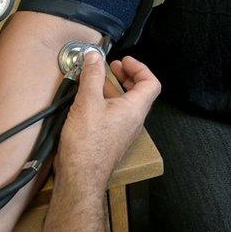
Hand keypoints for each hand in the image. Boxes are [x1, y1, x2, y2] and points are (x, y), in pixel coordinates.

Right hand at [54, 53, 160, 191]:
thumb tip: (94, 56)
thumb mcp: (87, 103)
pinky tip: (87, 101)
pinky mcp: (110, 138)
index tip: (123, 60)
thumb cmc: (87, 142)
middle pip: (139, 93)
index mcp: (134, 109)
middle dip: (126, 76)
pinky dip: (105, 102)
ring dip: (113, 88)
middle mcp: (132, 121)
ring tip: (95, 81)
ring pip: (124, 104)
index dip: (139, 68)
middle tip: (112, 67)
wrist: (81, 175)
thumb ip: (92, 76)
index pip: (150, 83)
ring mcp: (122, 131)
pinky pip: (113, 115)